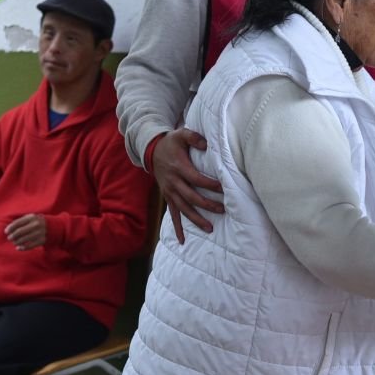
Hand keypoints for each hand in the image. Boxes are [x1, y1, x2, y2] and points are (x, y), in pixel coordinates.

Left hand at [5, 214, 46, 250]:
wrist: (53, 227)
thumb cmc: (37, 222)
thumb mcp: (30, 218)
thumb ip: (20, 221)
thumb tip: (8, 229)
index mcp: (32, 217)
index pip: (18, 223)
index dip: (10, 228)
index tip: (6, 232)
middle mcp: (36, 225)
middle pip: (19, 232)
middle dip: (12, 236)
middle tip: (9, 238)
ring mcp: (39, 233)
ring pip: (23, 239)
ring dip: (16, 242)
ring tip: (14, 242)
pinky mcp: (41, 240)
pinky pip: (29, 246)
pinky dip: (22, 248)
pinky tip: (18, 248)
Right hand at [152, 128, 222, 243]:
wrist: (151, 151)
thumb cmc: (171, 142)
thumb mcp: (181, 134)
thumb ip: (194, 137)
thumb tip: (206, 144)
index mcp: (178, 167)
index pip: (196, 179)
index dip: (209, 185)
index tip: (223, 188)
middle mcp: (173, 182)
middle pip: (191, 197)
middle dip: (207, 205)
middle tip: (222, 209)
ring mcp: (169, 191)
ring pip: (183, 209)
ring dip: (196, 219)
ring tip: (210, 228)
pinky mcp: (167, 197)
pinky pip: (172, 214)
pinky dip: (177, 227)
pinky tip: (182, 240)